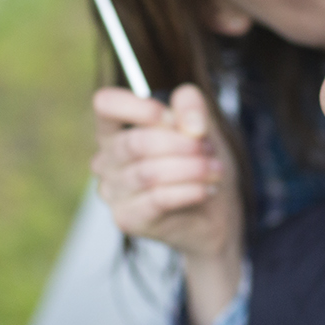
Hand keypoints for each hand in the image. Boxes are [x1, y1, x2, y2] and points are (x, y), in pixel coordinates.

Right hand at [92, 83, 244, 324]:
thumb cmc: (205, 165)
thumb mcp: (206, 128)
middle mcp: (107, 161)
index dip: (134, 104)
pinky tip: (204, 190)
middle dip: (180, 144)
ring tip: (213, 172)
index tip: (166, 112)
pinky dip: (184, 191)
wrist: (218, 219)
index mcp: (118, 130)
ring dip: (188, 168)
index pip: (105, 105)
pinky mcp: (129, 220)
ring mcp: (113, 193)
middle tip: (211, 152)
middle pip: (134, 141)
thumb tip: (185, 115)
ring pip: (145, 170)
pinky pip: (152, 200)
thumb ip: (193, 108)